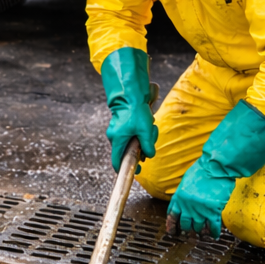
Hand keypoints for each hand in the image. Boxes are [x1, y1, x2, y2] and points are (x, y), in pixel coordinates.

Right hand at [100, 48, 157, 171]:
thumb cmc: (136, 111)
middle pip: (127, 151)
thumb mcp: (145, 130)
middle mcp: (114, 137)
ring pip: (131, 141)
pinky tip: (147, 123)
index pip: (116, 162)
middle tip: (150, 142)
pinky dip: (140, 131)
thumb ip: (147, 145)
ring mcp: (117, 130)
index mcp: (117, 140)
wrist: (131, 93)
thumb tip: (149, 155)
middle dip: (141, 148)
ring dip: (143, 138)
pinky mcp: (121, 124)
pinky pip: (131, 133)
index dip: (125, 168)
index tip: (136, 169)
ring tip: (150, 127)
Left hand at [166, 99, 264, 238]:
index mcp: (179, 197)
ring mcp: (200, 210)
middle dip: (186, 230)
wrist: (216, 166)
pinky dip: (214, 232)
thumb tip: (186, 201)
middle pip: (185, 224)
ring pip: (198, 227)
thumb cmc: (203, 169)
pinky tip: (214, 236)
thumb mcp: (187, 180)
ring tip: (202, 234)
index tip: (172, 231)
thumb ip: (184, 192)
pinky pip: (213, 227)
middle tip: (188, 235)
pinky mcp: (213, 211)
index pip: (172, 215)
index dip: (171, 224)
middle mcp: (187, 206)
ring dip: (200, 232)